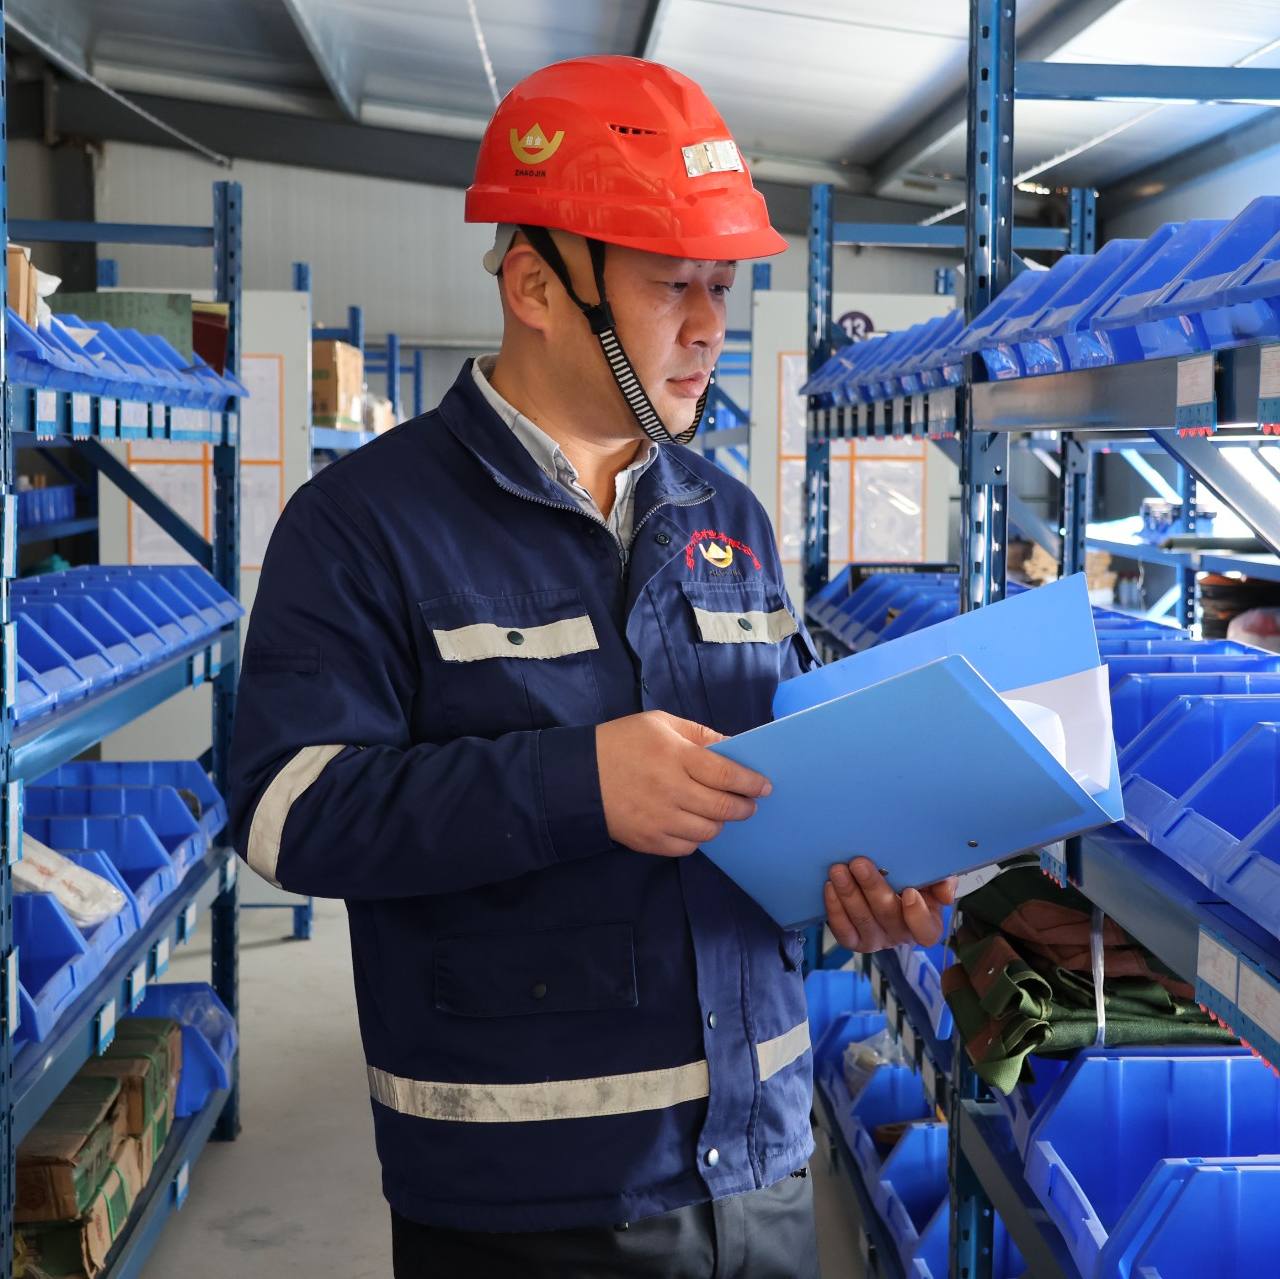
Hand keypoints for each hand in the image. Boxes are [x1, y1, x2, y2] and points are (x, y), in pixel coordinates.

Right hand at [596, 711, 770, 856]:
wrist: (577, 777)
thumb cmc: (620, 743)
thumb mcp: (659, 723)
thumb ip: (698, 734)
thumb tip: (732, 746)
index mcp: (674, 756)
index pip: (726, 774)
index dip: (751, 782)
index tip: (764, 786)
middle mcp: (670, 790)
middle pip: (722, 807)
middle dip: (744, 806)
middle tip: (750, 804)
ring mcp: (659, 819)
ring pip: (708, 831)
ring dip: (720, 823)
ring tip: (720, 813)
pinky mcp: (648, 840)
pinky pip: (686, 848)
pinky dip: (696, 839)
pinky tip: (694, 825)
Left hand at [824, 858, 956, 951]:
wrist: (885, 883)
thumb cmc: (911, 881)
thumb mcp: (931, 879)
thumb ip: (942, 880)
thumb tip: (946, 892)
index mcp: (927, 924)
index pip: (926, 931)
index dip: (918, 915)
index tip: (909, 892)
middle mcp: (901, 936)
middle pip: (887, 917)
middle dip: (872, 888)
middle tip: (859, 863)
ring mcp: (876, 940)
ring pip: (862, 921)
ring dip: (848, 894)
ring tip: (838, 870)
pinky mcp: (854, 940)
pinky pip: (843, 930)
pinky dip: (835, 909)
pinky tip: (830, 888)